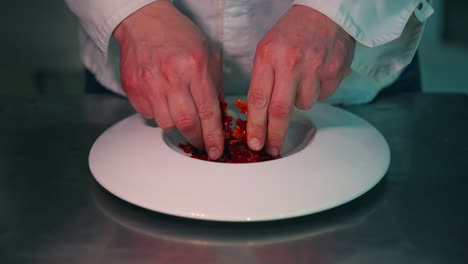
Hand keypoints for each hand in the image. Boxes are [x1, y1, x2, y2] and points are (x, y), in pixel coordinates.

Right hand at [114, 0, 223, 158]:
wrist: (143, 21)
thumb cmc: (178, 35)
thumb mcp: (208, 53)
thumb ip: (215, 84)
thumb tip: (218, 113)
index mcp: (194, 67)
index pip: (208, 112)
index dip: (213, 136)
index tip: (216, 151)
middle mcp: (172, 77)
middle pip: (186, 123)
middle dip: (197, 138)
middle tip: (201, 142)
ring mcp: (150, 84)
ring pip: (166, 123)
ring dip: (177, 124)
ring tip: (180, 110)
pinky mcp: (134, 89)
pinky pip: (149, 115)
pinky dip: (159, 114)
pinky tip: (163, 99)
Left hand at [246, 5, 354, 155]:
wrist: (326, 12)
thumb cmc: (293, 31)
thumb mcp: (267, 49)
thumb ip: (262, 78)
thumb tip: (258, 112)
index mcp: (269, 56)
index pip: (258, 99)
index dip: (256, 126)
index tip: (254, 143)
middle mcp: (291, 64)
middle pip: (280, 111)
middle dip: (275, 135)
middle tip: (272, 148)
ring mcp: (314, 69)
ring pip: (304, 105)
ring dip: (299, 100)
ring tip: (301, 78)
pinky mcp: (334, 73)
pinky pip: (322, 95)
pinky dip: (317, 90)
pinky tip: (316, 72)